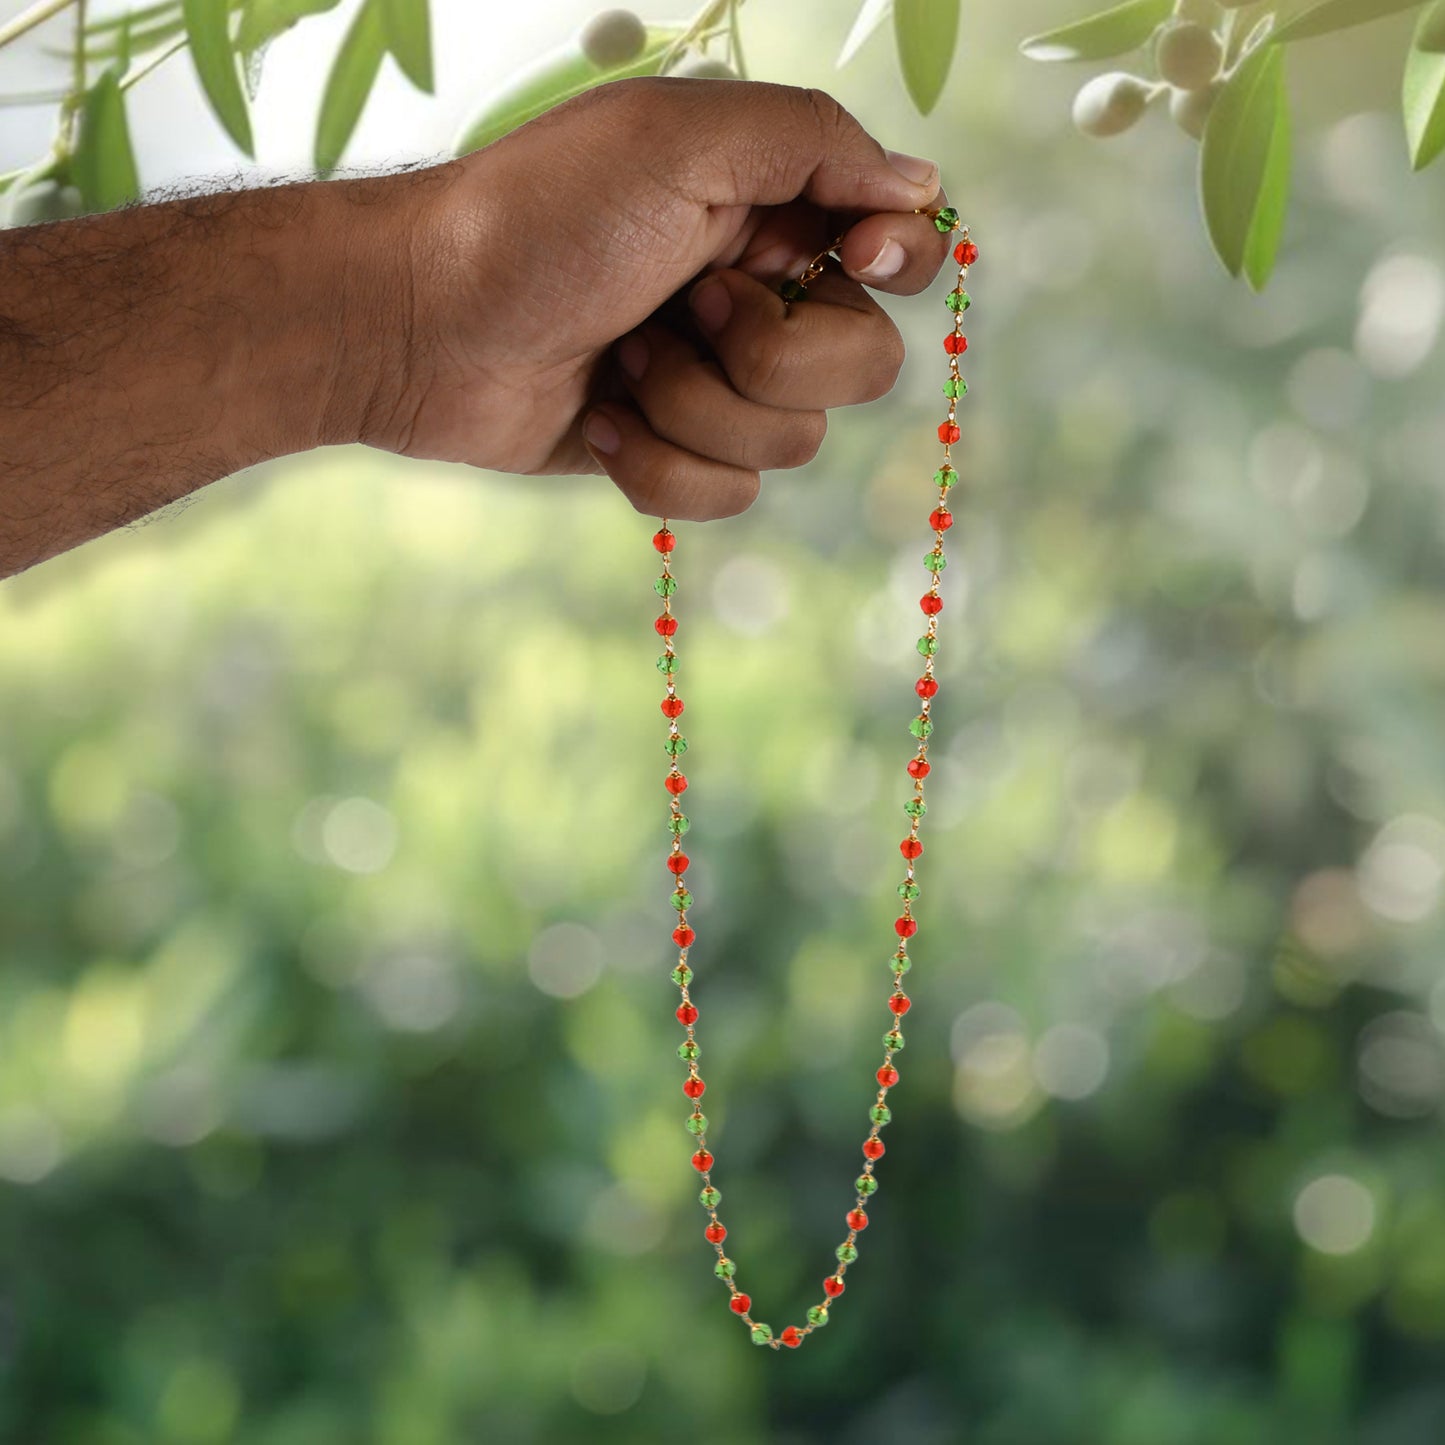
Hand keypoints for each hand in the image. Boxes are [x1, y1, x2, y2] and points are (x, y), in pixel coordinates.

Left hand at [375, 78, 952, 520]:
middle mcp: (754, 297)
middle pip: (864, 366)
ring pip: (792, 442)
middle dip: (772, 353)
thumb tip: (923, 189)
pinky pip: (726, 496)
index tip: (846, 257)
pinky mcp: (670, 451)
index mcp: (769, 210)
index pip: (899, 251)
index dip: (892, 266)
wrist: (418, 325)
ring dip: (695, 405)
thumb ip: (814, 145)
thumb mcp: (677, 142)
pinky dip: (656, 461)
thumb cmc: (536, 218)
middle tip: (686, 306)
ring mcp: (713, 383)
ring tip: (620, 360)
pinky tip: (598, 417)